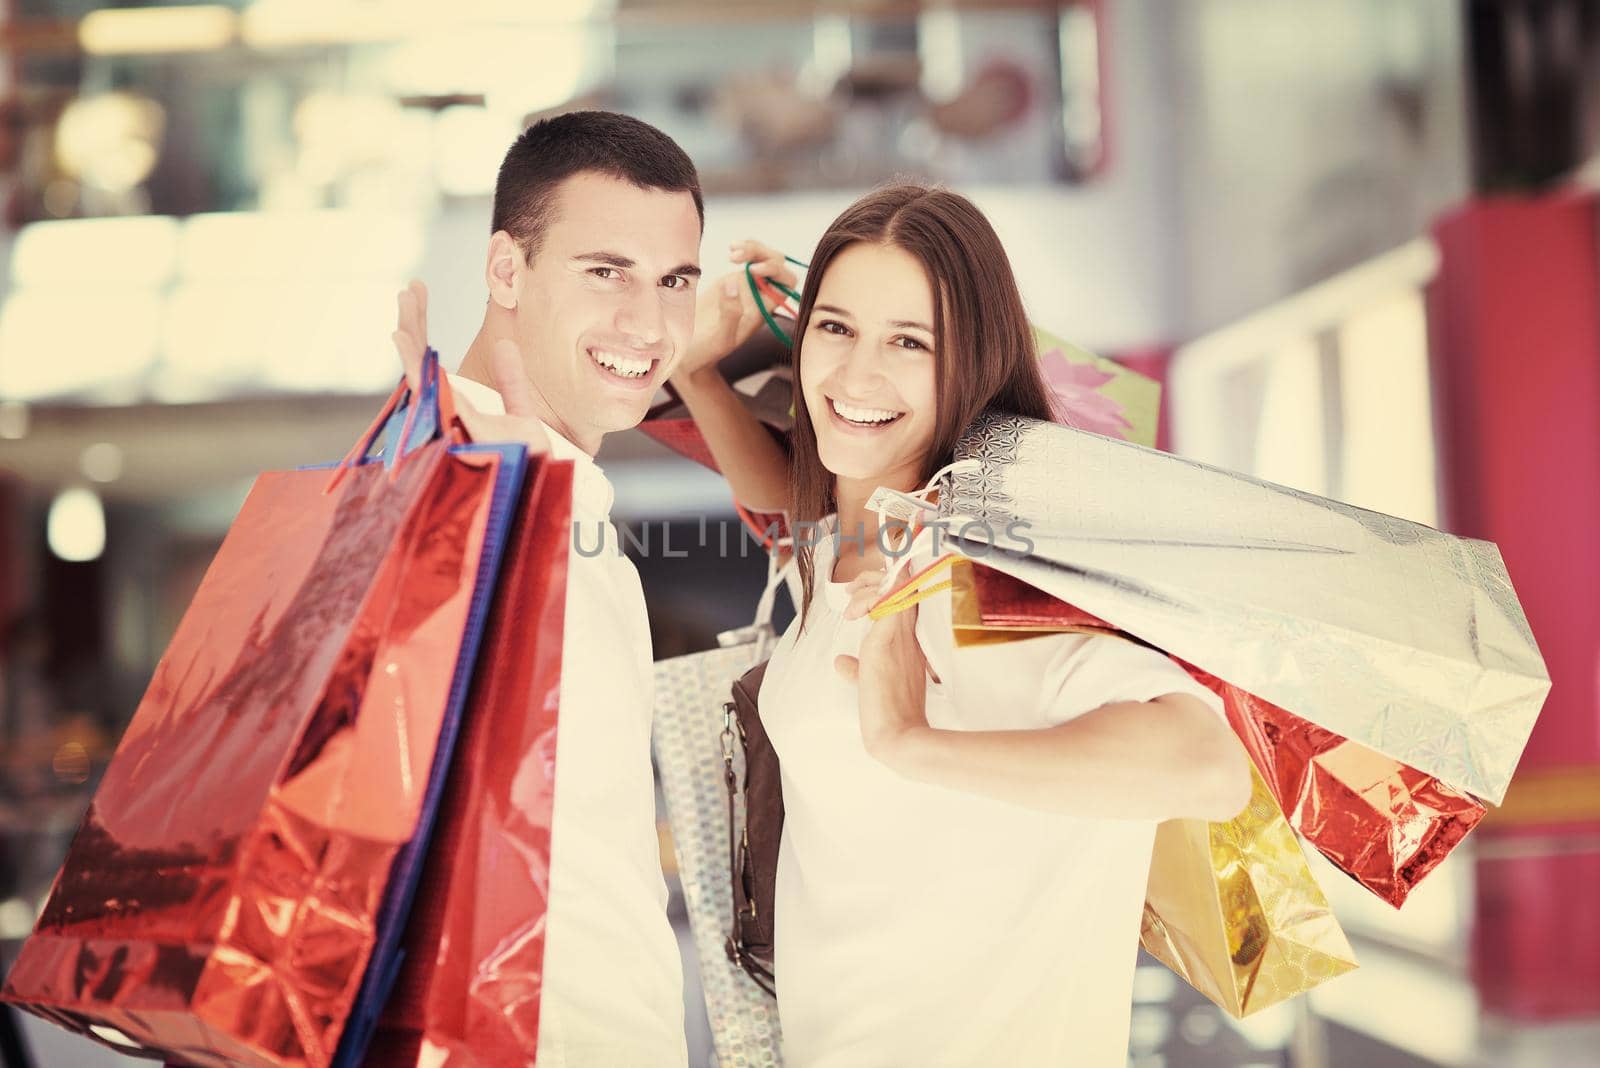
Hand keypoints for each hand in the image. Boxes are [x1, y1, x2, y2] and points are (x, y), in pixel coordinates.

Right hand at [392, 280, 548, 454]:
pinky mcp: (456, 428)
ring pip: (418, 373)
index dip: (422, 328)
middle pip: (420, 363)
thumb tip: (504, 345)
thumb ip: (512, 382)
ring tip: (404, 300)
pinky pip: (430, 394)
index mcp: (458, 409)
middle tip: (409, 287)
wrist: (542, 492)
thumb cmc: (528, 466)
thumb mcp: (523, 415)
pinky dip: (414, 365)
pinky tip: (402, 338)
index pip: (432, 363)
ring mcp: (447, 422)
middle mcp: (447, 415)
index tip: (419, 292)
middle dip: (414, 323)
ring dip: (410, 335)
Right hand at [673, 240, 797, 384]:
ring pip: (763, 258)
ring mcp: (746, 288)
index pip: (785, 284)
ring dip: (753, 248)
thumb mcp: (719, 338)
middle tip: (735, 257)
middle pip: (777, 265)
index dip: (776, 271)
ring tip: (732, 251)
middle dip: (762, 253)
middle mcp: (758, 297)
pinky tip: (731, 250)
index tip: (753, 270)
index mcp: (762, 311)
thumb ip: (729, 313)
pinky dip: (743, 249)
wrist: (688, 353)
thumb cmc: (706, 352)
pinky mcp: (732, 282)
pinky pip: (748, 259)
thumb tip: (733, 283)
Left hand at [835, 570, 932, 765]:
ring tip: (851, 609)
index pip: (904, 595)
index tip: (859, 595)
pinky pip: (884, 603)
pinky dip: (868, 599)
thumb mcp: (871, 682)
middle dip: (875, 578)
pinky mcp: (886, 642)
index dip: (885, 585)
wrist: (898, 736)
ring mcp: (900, 635)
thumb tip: (840, 661)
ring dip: (868, 587)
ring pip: (894, 586)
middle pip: (902, 582)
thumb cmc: (889, 713)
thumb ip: (858, 668)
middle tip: (852, 593)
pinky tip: (855, 613)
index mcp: (908, 639)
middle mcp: (908, 632)